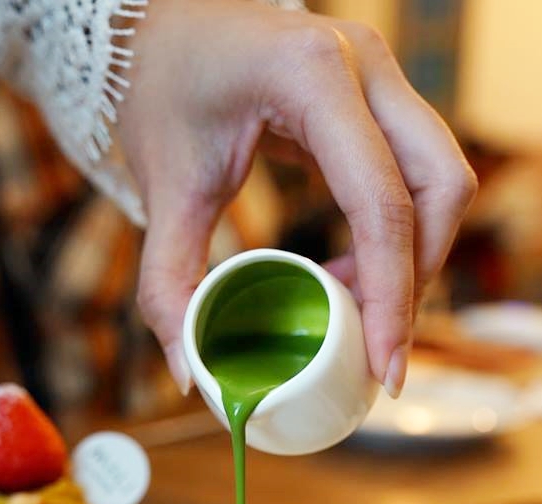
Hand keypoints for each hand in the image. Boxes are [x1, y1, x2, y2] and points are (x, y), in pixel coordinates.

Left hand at [117, 0, 476, 396]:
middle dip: (417, 279)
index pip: (381, 202)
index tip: (385, 365)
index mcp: (311, 76)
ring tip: (353, 308)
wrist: (156, 27)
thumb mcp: (163, 188)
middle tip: (377, 347)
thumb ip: (170, 284)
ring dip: (413, 257)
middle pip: (440, 188)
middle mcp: (364, 64)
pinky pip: (415, 173)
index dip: (391, 296)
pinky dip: (398, 233)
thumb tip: (188, 374)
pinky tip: (351, 273)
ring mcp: (378, 74)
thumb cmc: (159, 88)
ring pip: (441, 179)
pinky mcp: (376, 95)